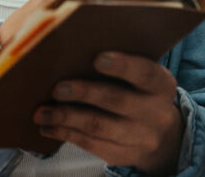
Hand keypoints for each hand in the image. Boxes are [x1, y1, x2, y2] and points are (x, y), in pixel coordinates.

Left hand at [34, 51, 182, 174]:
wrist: (163, 137)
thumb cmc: (143, 94)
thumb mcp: (145, 79)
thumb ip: (123, 65)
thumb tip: (77, 49)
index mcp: (162, 86)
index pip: (145, 73)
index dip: (122, 66)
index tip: (97, 58)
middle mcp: (155, 113)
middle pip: (117, 101)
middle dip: (84, 93)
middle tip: (57, 88)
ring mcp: (140, 138)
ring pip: (99, 126)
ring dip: (66, 117)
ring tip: (41, 112)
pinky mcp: (122, 155)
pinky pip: (90, 144)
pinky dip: (66, 134)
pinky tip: (48, 126)